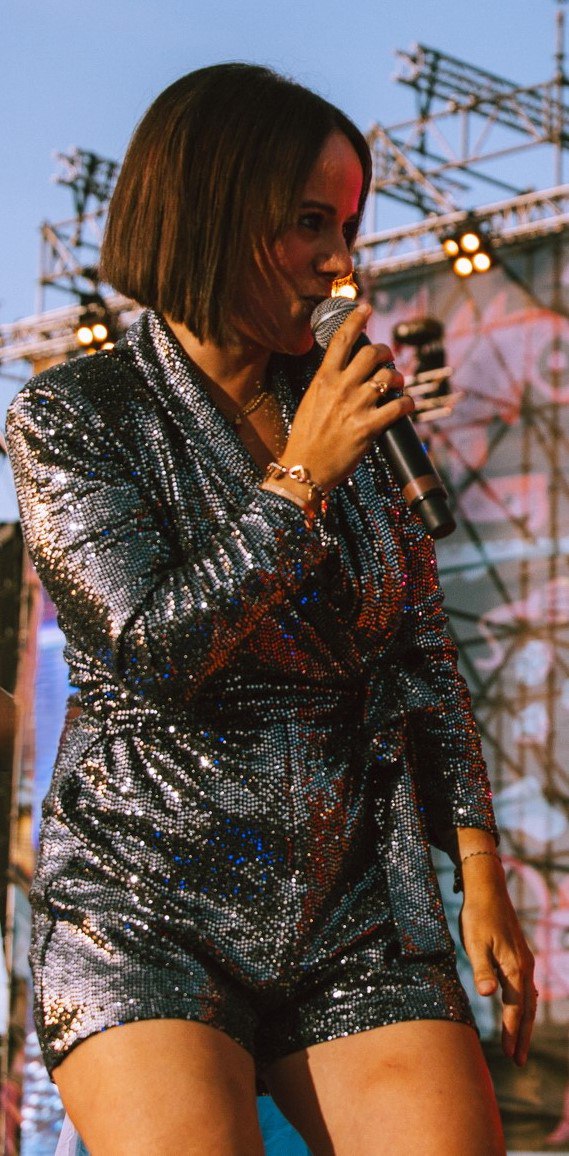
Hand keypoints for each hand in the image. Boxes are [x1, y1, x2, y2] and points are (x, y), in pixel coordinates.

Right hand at [280, 303, 412, 492]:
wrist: (305, 468)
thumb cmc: (306, 437)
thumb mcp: (310, 400)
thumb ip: (327, 382)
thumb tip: (344, 369)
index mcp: (323, 378)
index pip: (342, 339)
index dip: (357, 318)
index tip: (367, 308)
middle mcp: (341, 387)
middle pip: (371, 353)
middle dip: (385, 352)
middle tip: (387, 358)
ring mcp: (355, 407)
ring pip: (387, 376)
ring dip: (397, 377)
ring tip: (396, 384)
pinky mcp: (369, 428)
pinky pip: (398, 407)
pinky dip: (407, 403)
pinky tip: (406, 406)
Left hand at [458, 856, 536, 1066]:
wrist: (488, 888)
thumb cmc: (477, 915)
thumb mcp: (474, 942)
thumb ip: (482, 969)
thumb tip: (487, 994)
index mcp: (514, 967)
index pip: (515, 1009)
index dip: (513, 1033)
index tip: (510, 1055)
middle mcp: (525, 967)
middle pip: (527, 1009)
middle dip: (522, 1036)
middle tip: (518, 1062)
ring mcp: (525, 960)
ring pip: (529, 999)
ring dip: (524, 1023)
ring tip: (519, 1044)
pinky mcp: (520, 955)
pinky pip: (527, 987)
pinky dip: (526, 1004)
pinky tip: (524, 1009)